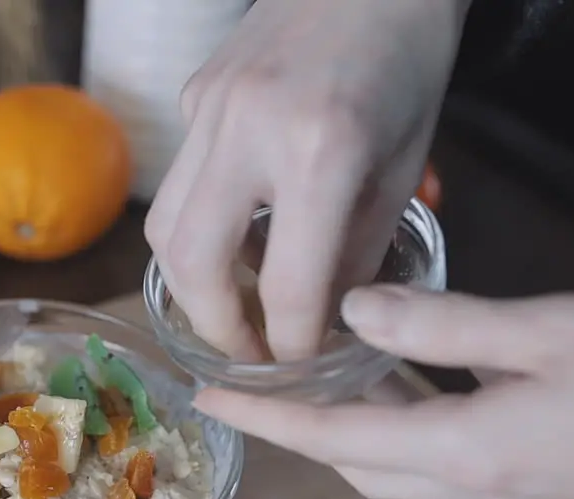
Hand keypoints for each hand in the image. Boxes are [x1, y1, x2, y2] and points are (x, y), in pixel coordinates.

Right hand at [144, 0, 471, 360]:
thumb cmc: (408, 56)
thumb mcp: (404, 160)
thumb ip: (359, 248)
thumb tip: (323, 319)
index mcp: (323, 148)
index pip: (289, 284)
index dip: (292, 345)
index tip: (300, 366)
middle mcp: (249, 129)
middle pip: (192, 265)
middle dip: (216, 326)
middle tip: (248, 352)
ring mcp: (208, 108)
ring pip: (164, 227)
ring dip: (192, 283)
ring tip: (234, 304)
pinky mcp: (192, 95)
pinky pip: (181, 180)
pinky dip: (203, 221)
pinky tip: (239, 226)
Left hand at [193, 285, 573, 498]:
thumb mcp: (547, 330)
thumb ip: (441, 324)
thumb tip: (352, 313)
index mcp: (465, 452)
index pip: (332, 438)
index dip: (265, 416)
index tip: (209, 398)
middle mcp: (476, 487)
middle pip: (357, 462)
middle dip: (299, 426)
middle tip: (255, 379)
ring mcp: (512, 492)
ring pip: (398, 466)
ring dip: (352, 426)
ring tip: (317, 374)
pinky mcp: (540, 481)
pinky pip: (442, 459)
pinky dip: (404, 424)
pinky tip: (409, 380)